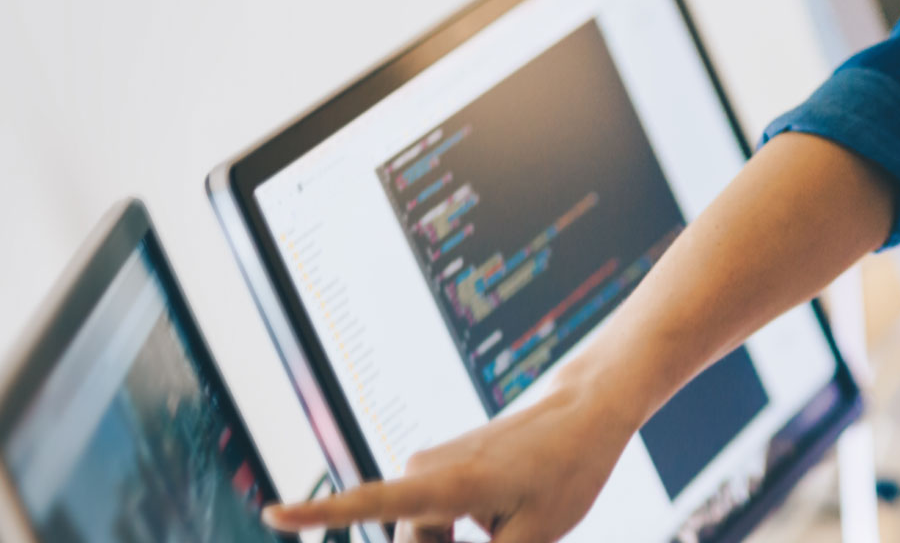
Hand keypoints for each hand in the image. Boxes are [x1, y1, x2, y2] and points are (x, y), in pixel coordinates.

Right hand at [262, 372, 635, 542]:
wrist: (583, 413)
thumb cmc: (566, 472)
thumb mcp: (535, 537)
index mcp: (450, 483)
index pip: (373, 503)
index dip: (322, 514)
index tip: (273, 513)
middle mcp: (426, 468)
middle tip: (504, 536)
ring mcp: (429, 464)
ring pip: (421, 537)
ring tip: (508, 524)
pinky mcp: (437, 467)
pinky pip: (430, 519)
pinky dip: (454, 534)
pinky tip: (498, 521)